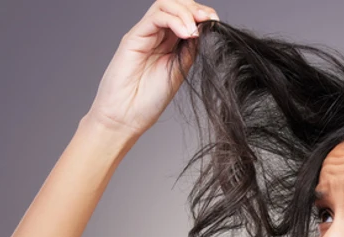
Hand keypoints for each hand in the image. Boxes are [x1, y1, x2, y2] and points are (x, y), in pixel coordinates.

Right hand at [85, 0, 219, 138]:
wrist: (126, 118)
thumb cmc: (149, 100)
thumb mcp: (180, 70)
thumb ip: (190, 50)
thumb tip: (205, 31)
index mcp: (169, 43)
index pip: (186, 15)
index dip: (202, 15)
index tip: (216, 23)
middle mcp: (156, 34)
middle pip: (176, 4)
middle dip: (196, 8)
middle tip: (210, 20)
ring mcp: (144, 34)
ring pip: (165, 4)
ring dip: (186, 12)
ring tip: (195, 31)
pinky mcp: (133, 37)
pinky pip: (155, 17)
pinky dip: (175, 20)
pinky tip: (186, 33)